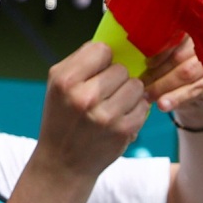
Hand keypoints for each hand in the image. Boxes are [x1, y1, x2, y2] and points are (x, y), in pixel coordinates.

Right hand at [37, 41, 149, 177]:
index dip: (103, 59)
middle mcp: (84, 98)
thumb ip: (83, 61)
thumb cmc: (62, 118)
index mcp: (65, 81)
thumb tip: (114, 39)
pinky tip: (120, 118)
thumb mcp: (58, 86)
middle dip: (116, 78)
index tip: (97, 71)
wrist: (63, 163)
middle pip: (121, 69)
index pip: (102, 50)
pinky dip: (135, 110)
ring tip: (113, 104)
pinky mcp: (123, 131)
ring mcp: (106, 116)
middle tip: (104, 93)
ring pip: (136, 85)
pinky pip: (144, 106)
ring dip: (129, 93)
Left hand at [142, 37, 202, 128]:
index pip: (175, 37)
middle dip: (157, 72)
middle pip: (178, 56)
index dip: (159, 50)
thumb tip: (134, 60)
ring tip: (147, 96)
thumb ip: (156, 54)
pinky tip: (163, 105)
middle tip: (141, 84)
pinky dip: (176, 98)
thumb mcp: (168, 60)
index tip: (147, 63)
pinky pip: (193, 90)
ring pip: (185, 73)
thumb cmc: (178, 72)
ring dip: (163, 86)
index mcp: (191, 33)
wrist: (200, 97)